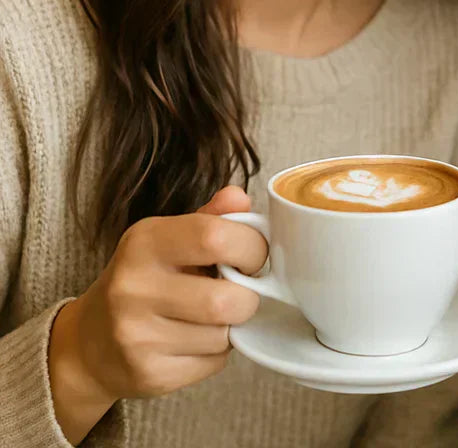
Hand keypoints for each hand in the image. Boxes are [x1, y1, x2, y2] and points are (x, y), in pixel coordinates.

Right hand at [49, 186, 267, 444]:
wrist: (90, 342)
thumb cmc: (145, 278)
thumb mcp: (169, 238)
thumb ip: (210, 218)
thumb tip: (241, 198)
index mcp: (145, 242)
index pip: (215, 237)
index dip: (251, 247)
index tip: (253, 255)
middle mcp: (134, 287)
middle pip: (225, 299)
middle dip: (248, 296)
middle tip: (241, 291)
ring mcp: (137, 335)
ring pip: (223, 335)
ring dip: (232, 326)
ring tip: (214, 317)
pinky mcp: (147, 374)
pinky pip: (213, 363)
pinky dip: (217, 353)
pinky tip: (196, 341)